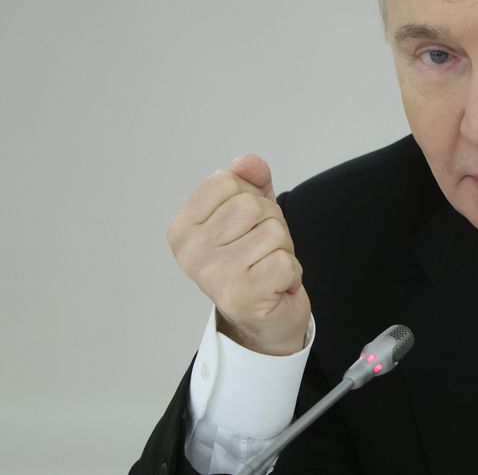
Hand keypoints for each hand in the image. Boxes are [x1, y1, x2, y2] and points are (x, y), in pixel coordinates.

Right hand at [167, 154, 309, 355]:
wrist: (264, 319)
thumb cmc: (255, 261)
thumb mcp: (251, 213)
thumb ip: (249, 182)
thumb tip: (248, 161)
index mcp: (183, 228)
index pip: (225, 181)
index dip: (250, 196)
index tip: (246, 226)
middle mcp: (190, 252)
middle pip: (252, 205)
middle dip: (272, 225)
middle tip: (262, 251)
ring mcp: (213, 275)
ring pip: (273, 232)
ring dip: (283, 250)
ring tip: (267, 268)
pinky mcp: (241, 295)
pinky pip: (285, 261)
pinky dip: (291, 272)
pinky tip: (275, 286)